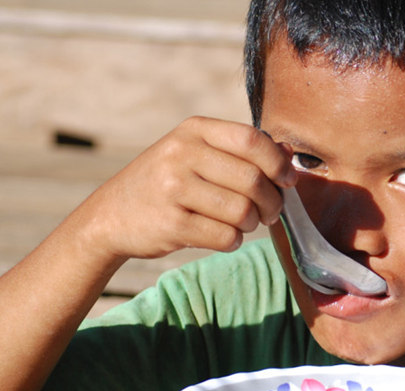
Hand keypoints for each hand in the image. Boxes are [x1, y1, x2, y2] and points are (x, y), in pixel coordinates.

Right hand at [72, 116, 296, 261]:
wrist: (110, 216)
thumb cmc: (166, 183)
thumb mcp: (196, 154)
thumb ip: (241, 152)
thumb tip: (289, 155)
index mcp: (193, 130)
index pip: (252, 140)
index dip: (279, 163)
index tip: (288, 181)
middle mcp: (181, 153)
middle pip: (253, 180)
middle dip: (272, 202)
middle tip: (271, 213)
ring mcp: (173, 188)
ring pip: (242, 211)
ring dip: (253, 224)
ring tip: (245, 224)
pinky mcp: (171, 224)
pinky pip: (225, 236)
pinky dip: (234, 240)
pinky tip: (224, 235)